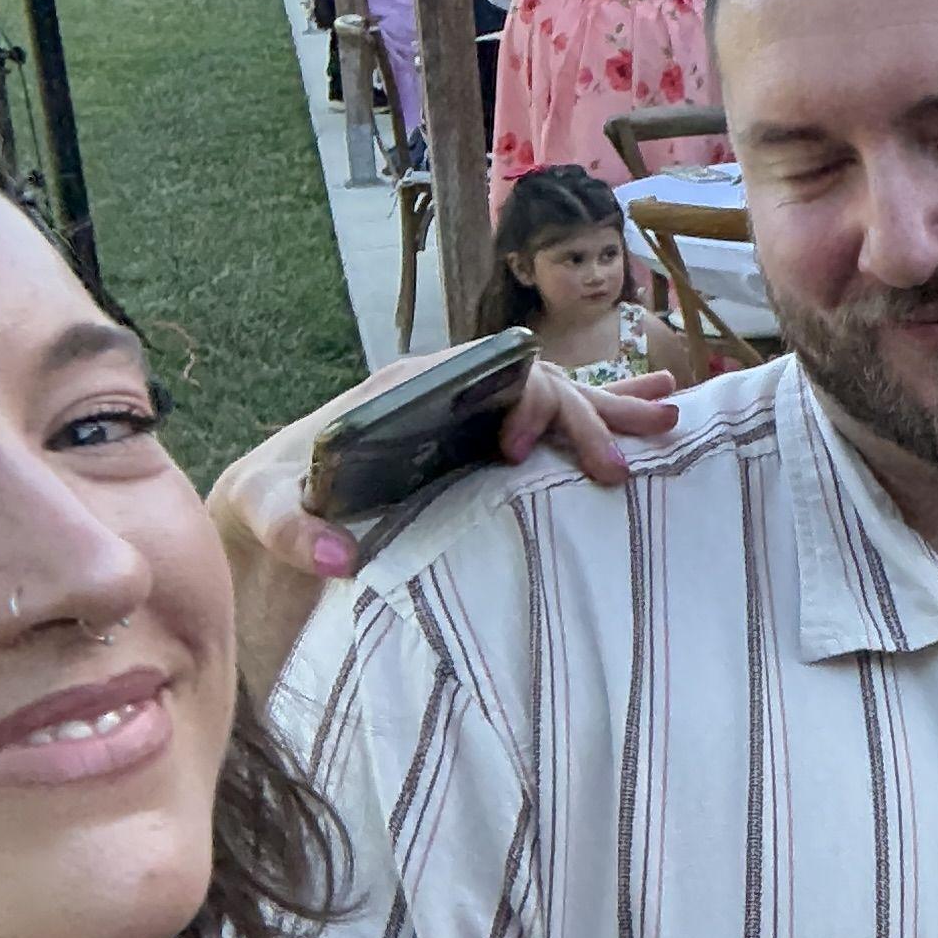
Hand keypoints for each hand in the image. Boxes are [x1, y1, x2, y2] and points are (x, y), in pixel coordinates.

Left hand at [208, 352, 679, 688]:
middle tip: (620, 463)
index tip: (523, 454)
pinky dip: (606, 414)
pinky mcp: (485, 444)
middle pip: (538, 384)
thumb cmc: (269, 497)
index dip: (517, 406)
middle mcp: (454, 391)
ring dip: (615, 405)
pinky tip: (655, 413)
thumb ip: (293, 528)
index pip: (486, 376)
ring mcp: (474, 415)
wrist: (269, 497)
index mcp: (410, 388)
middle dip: (587, 415)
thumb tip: (340, 561)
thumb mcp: (262, 508)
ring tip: (675, 414)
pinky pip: (555, 421)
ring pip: (559, 395)